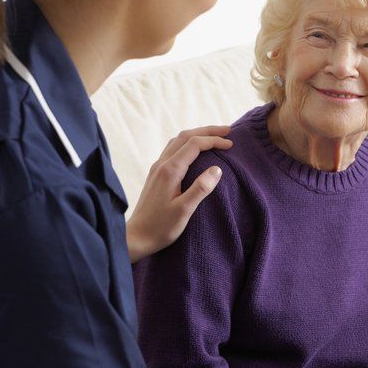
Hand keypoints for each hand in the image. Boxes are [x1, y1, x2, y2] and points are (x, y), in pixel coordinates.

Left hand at [126, 126, 231, 261]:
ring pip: (178, 141)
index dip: (214, 141)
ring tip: (214, 137)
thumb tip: (217, 169)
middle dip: (207, 131)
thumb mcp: (184, 211)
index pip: (194, 144)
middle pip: (185, 136)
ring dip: (197, 135)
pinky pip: (173, 150)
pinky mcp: (156, 175)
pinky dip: (188, 144)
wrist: (136, 237)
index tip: (231, 144)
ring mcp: (157, 168)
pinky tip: (195, 152)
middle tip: (227, 131)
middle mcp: (162, 164)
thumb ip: (200, 189)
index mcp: (170, 171)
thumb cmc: (161, 228)